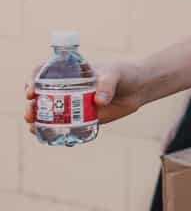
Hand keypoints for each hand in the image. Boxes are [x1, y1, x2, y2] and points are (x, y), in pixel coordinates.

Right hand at [23, 60, 151, 133]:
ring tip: (34, 127)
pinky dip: (57, 133)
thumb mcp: (115, 74)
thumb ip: (107, 84)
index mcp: (69, 72)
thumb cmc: (124, 74)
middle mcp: (66, 88)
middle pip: (40, 97)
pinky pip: (65, 127)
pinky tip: (54, 139)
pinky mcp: (82, 119)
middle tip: (31, 112)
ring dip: (37, 121)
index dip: (32, 80)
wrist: (139, 88)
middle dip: (31, 105)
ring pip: (48, 114)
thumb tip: (99, 101)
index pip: (42, 73)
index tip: (31, 90)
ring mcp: (73, 104)